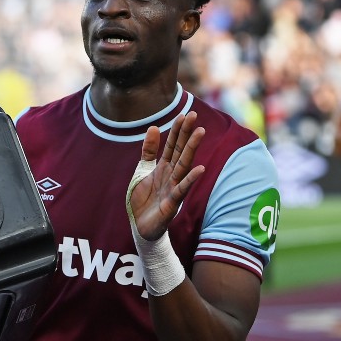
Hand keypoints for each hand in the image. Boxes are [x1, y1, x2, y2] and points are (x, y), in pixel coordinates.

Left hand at [129, 112, 205, 241]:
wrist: (140, 227)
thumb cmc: (144, 200)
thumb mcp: (143, 170)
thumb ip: (149, 151)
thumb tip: (154, 127)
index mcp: (163, 167)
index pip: (172, 145)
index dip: (177, 130)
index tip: (184, 114)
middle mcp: (171, 175)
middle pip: (180, 151)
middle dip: (187, 133)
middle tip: (195, 114)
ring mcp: (173, 188)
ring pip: (184, 165)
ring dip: (192, 149)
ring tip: (200, 132)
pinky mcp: (172, 203)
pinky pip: (182, 189)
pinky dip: (191, 179)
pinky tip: (200, 168)